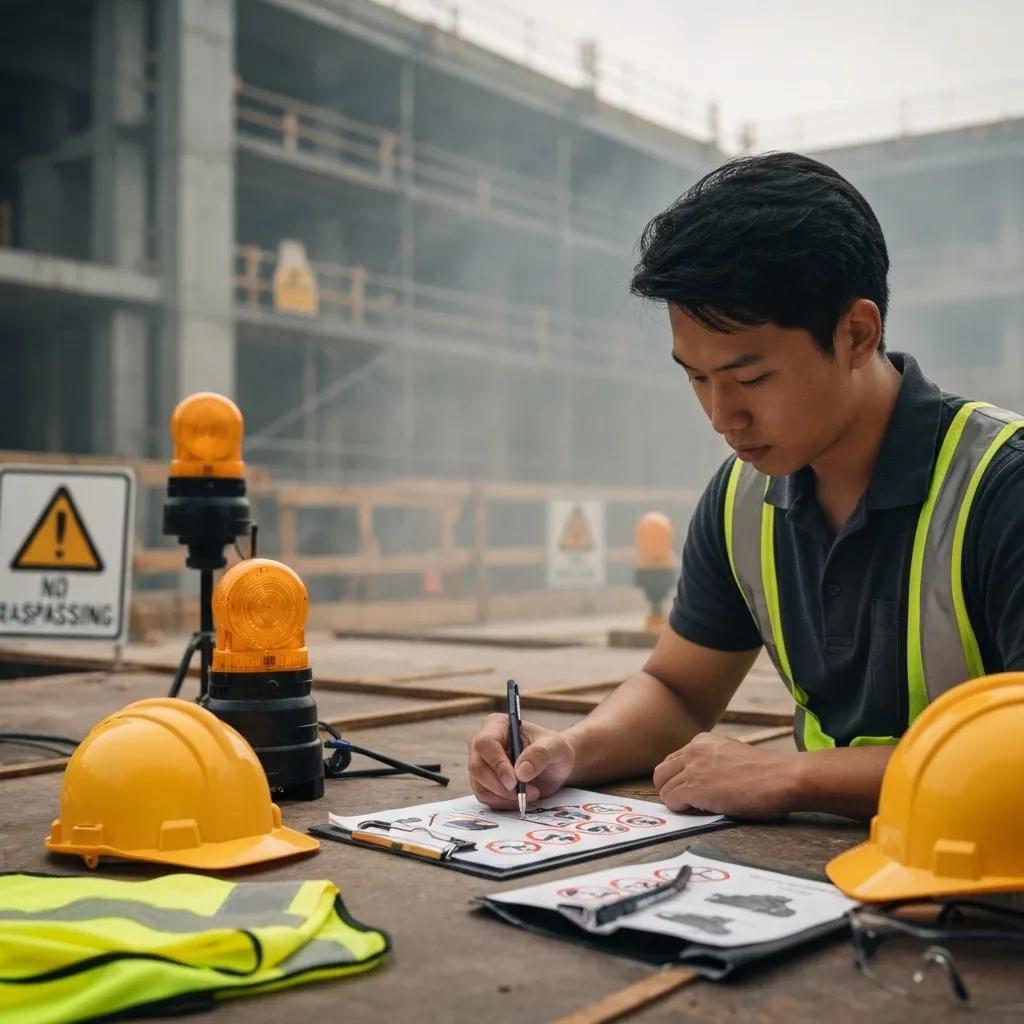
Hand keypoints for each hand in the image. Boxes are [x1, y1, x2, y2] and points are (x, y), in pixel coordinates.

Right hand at [467, 713, 575, 809]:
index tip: (514, 782)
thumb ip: (540, 755)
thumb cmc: (553, 750)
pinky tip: (520, 798)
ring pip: (479, 785)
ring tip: (530, 794)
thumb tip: (520, 771)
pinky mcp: (483, 782)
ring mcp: (481, 763)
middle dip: (500, 786)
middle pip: (477, 767)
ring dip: (504, 797)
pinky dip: (503, 803)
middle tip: (523, 794)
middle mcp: (483, 743)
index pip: (485, 743)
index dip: (497, 763)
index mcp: (497, 725)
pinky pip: (485, 797)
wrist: (555, 766)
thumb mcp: (555, 748)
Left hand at [652, 732, 798, 819]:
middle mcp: (693, 750)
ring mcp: (692, 768)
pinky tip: (704, 810)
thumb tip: (698, 780)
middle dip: (671, 789)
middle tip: (691, 802)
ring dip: (679, 801)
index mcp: (702, 741)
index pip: (673, 761)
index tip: (694, 790)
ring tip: (702, 807)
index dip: (680, 779)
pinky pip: (672, 801)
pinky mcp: (694, 787)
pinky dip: (683, 809)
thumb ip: (710, 761)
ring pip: (664, 788)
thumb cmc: (767, 773)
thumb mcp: (730, 755)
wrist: (783, 777)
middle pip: (661, 773)